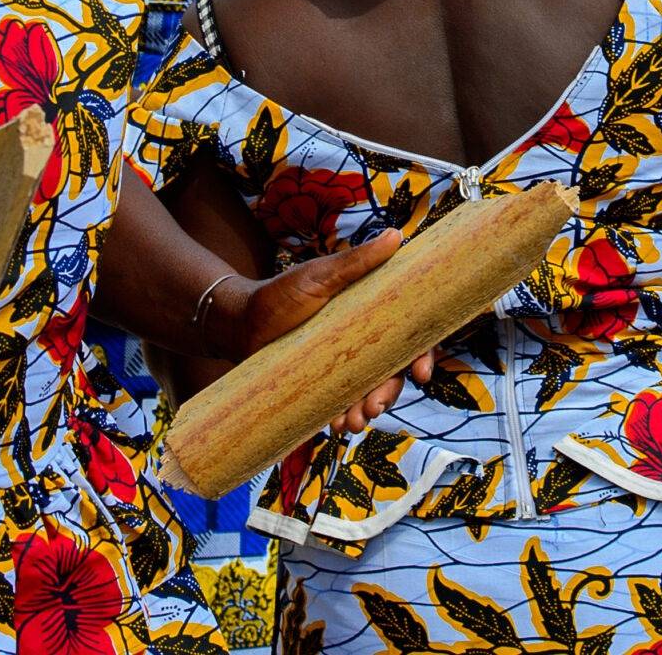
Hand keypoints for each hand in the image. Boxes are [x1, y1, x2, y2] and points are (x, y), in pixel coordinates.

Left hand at [212, 232, 436, 433]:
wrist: (239, 324)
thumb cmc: (280, 294)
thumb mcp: (320, 276)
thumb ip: (357, 262)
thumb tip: (397, 236)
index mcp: (370, 315)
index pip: (408, 338)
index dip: (421, 356)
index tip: (422, 374)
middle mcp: (362, 342)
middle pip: (391, 373)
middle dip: (389, 394)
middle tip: (375, 406)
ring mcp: (342, 367)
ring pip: (368, 394)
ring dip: (367, 410)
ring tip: (353, 422)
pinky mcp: (323, 386)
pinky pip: (342, 406)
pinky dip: (344, 417)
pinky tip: (337, 425)